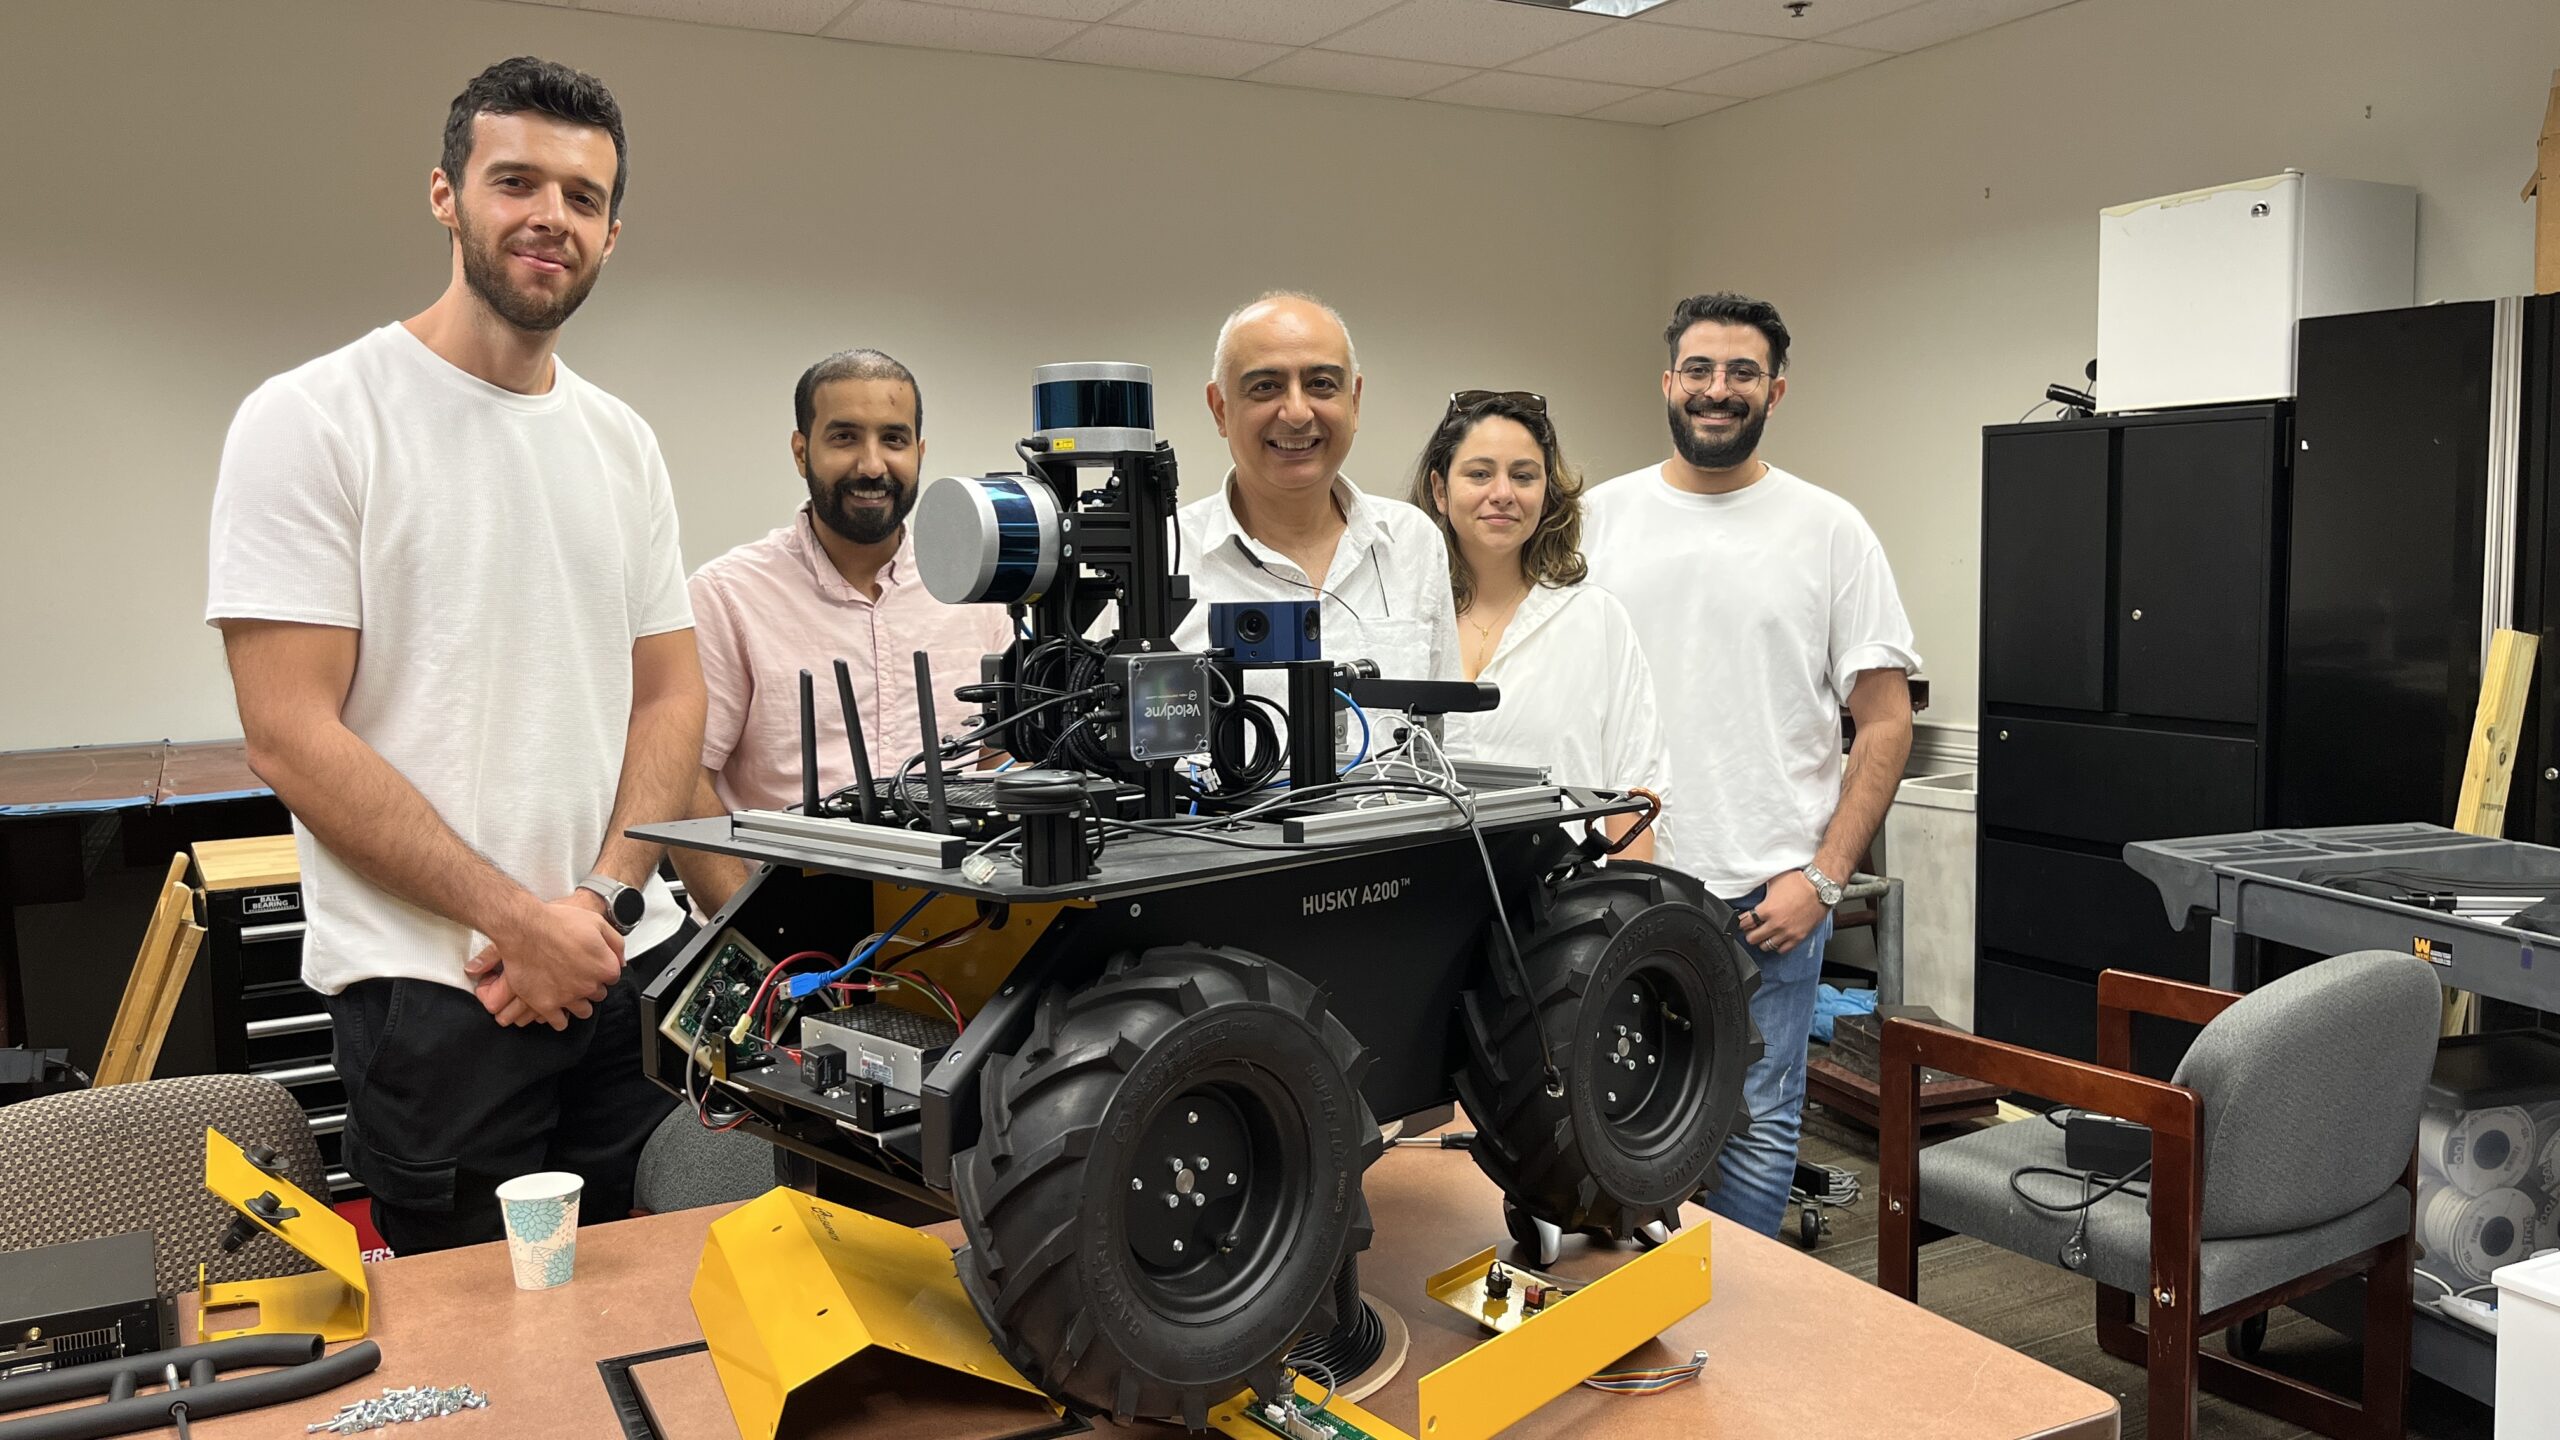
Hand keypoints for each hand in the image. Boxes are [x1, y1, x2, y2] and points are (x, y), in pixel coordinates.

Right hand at [467, 896, 621, 1029]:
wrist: (524, 929)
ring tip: (568, 992)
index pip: (612, 977)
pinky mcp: (546, 1005)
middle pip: (598, 994)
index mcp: (604, 967)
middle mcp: (589, 985)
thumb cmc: (557, 923)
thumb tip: (622, 960)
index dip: (601, 970)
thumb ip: (616, 943)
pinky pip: (559, 1022)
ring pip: (583, 1011)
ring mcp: (568, 997)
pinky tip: (556, 1009)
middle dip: (590, 986)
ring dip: (578, 1003)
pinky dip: (559, 1018)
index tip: (591, 965)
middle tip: (576, 975)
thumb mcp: (597, 922)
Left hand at [1738, 871, 1827, 954]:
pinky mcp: (1798, 937)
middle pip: (1752, 938)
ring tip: (1764, 934)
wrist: (1820, 888)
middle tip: (1752, 929)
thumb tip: (1752, 887)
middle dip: (1750, 933)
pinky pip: (1782, 950)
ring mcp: (1787, 932)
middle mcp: (1776, 924)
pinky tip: (1777, 938)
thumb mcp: (1774, 881)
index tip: (1743, 921)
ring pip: (1766, 946)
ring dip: (1763, 940)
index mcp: (1767, 909)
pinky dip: (1778, 946)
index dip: (1741, 921)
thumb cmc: (1800, 882)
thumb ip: (1762, 890)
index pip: (1745, 923)